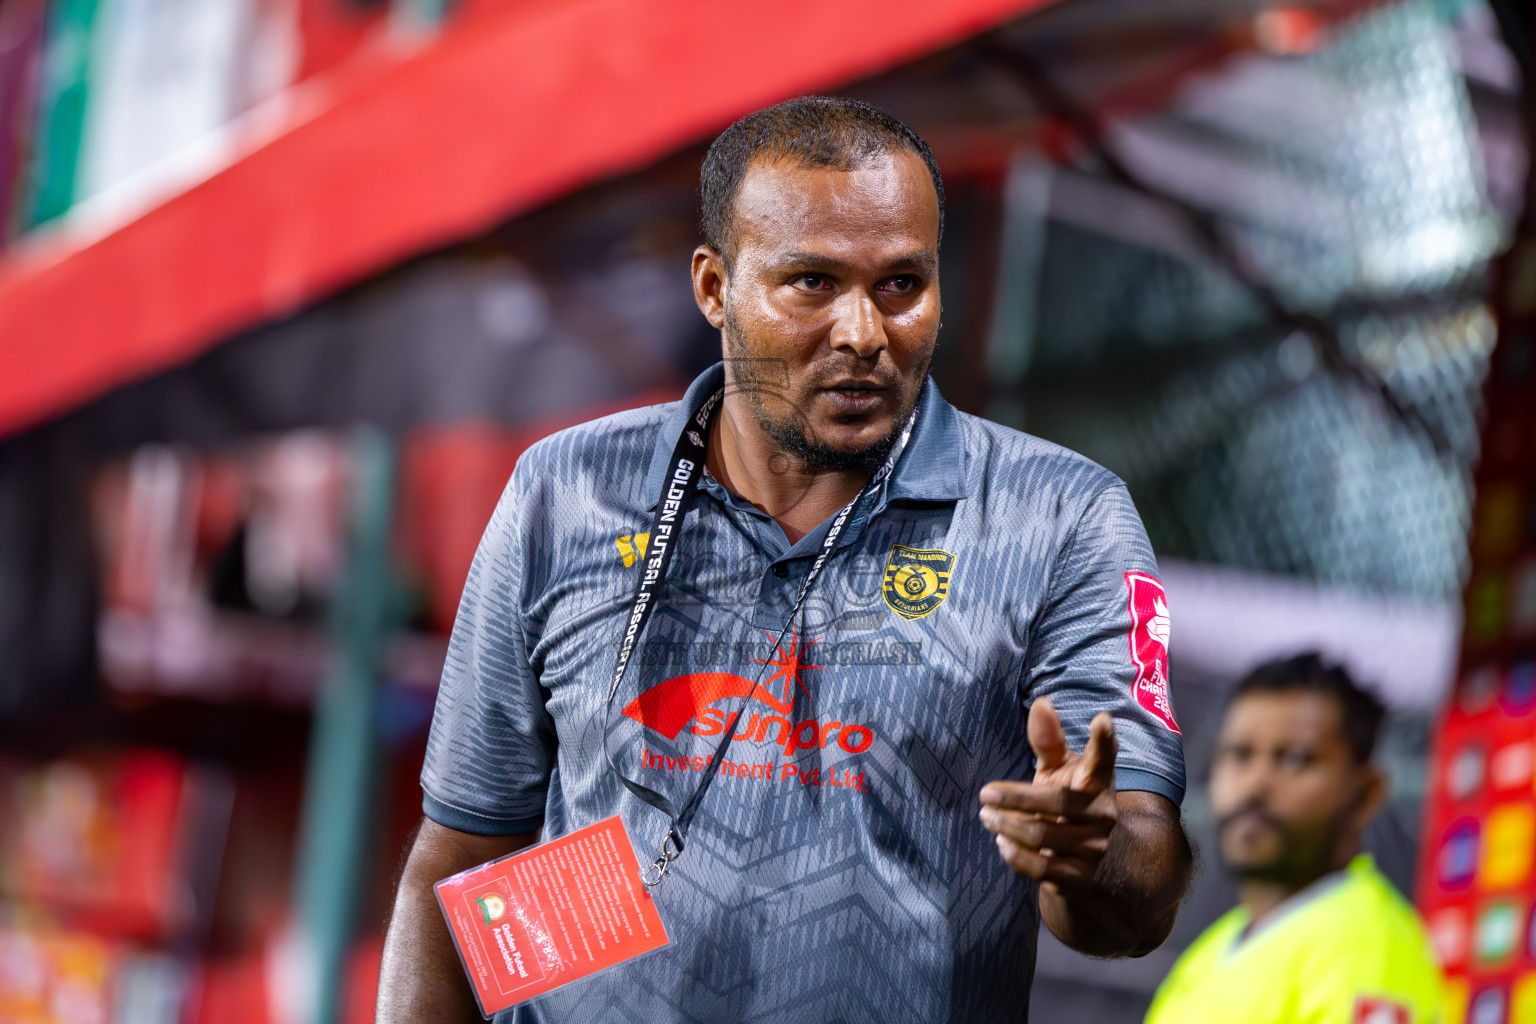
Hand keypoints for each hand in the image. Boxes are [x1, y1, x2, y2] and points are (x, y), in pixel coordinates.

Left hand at [979, 698, 1118, 893]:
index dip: (1104, 739)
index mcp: (1098, 779)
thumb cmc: (1063, 799)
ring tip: (987, 816)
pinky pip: (1041, 867)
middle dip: (1015, 797)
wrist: (1078, 859)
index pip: (1104, 757)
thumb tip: (1040, 703)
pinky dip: (1015, 854)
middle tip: (984, 793)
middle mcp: (1104, 813)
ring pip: (1044, 835)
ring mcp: (1095, 847)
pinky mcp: (1080, 877)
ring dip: (1007, 825)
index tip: (1102, 719)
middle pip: (1056, 801)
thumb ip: (1047, 741)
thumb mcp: (1056, 770)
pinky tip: (1001, 841)